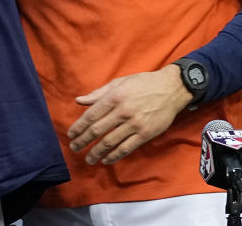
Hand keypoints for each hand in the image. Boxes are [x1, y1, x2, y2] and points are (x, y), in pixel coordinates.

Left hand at [67, 65, 190, 164]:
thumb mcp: (119, 83)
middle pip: (98, 130)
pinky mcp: (145, 134)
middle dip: (83, 141)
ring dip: (96, 152)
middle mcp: (123, 111)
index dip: (79, 127)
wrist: (171, 89)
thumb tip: (79, 101)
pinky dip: (114, 156)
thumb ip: (98, 93)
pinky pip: (126, 148)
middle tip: (74, 148)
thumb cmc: (143, 84)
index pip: (91, 115)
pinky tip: (106, 160)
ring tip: (88, 158)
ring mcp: (135, 124)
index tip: (71, 134)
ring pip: (110, 142)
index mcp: (115, 97)